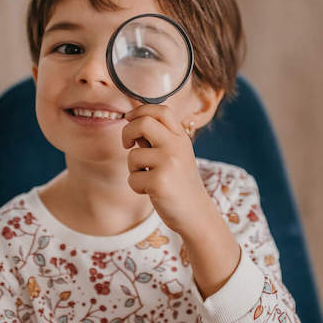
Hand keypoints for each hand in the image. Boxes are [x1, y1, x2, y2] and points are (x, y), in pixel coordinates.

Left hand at [122, 105, 215, 235]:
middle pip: (143, 123)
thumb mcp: (174, 156)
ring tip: (148, 178)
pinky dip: (136, 187)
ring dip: (133, 169)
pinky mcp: (159, 181)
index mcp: (181, 138)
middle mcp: (177, 146)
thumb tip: (132, 123)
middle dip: (127, 132)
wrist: (195, 213)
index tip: (129, 119)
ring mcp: (169, 163)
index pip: (161, 110)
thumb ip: (156, 140)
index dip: (140, 110)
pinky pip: (132, 178)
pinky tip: (151, 191)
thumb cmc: (179, 184)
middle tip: (127, 145)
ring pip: (133, 156)